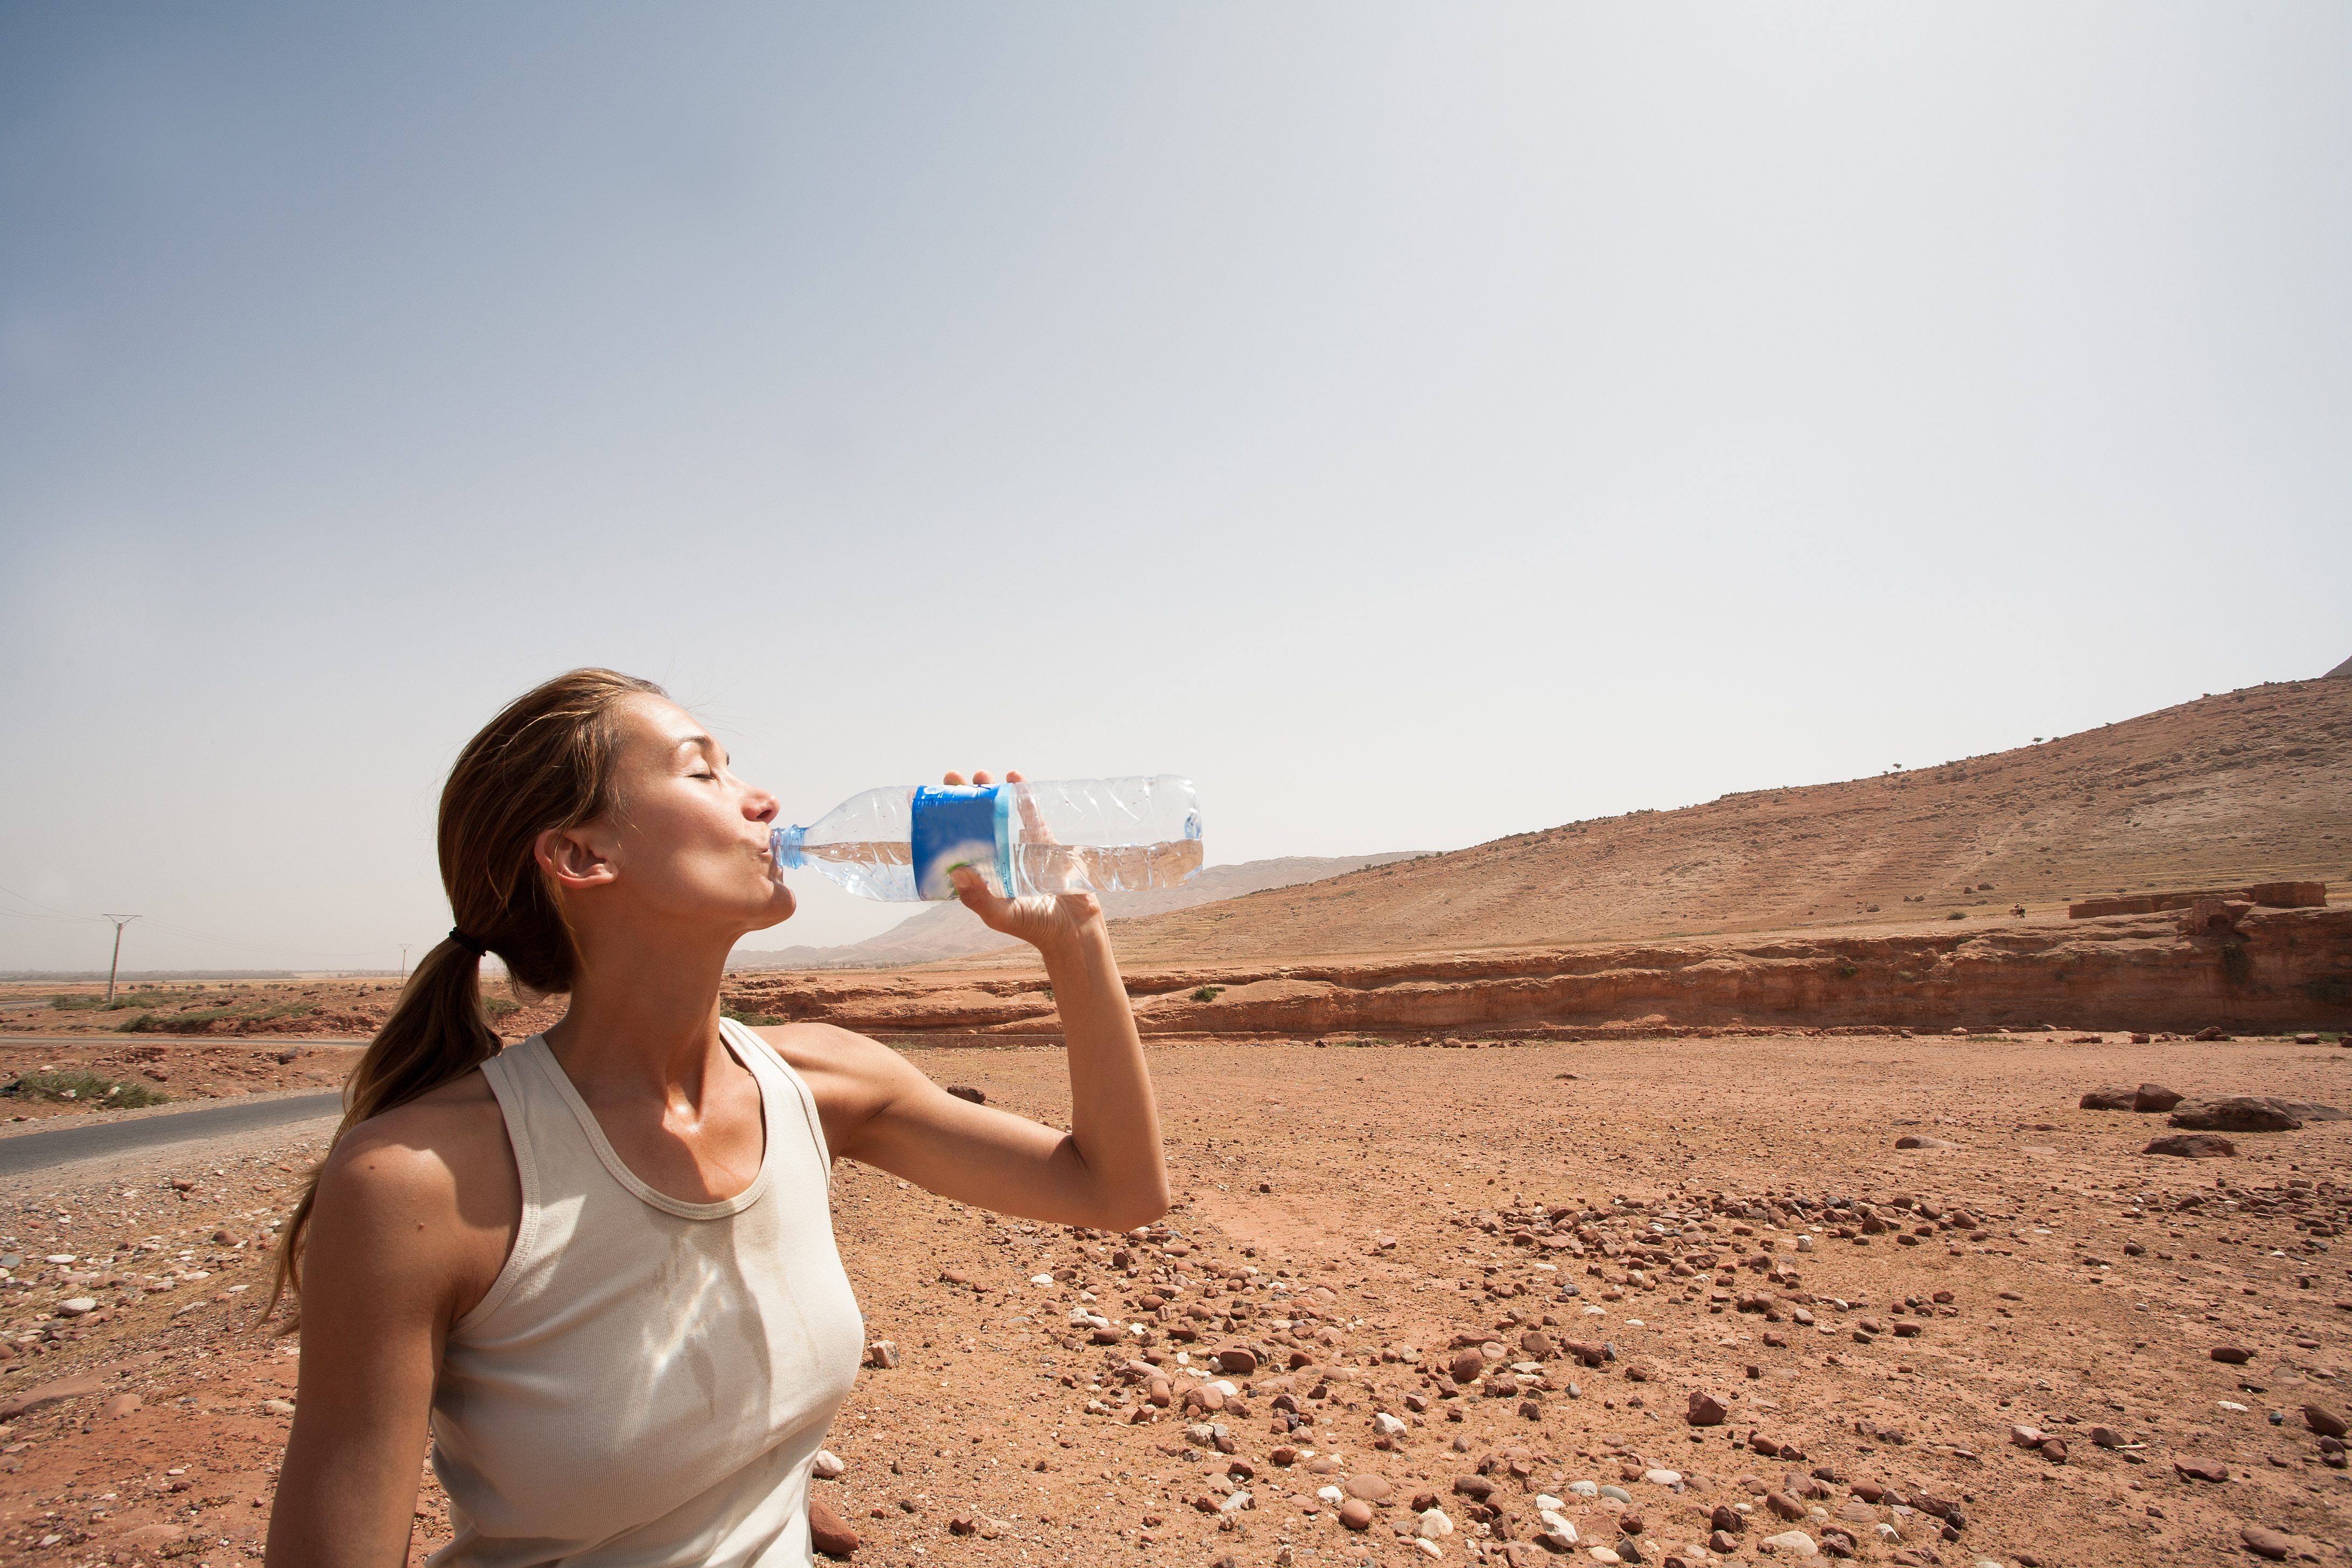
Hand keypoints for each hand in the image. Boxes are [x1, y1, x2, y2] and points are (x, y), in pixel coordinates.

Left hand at [942, 770, 1104, 951]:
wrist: (1073, 930)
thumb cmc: (1032, 925)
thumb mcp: (999, 915)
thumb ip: (978, 898)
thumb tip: (956, 871)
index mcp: (980, 872)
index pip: (954, 841)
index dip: (940, 820)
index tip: (925, 799)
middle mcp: (996, 856)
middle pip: (974, 820)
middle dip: (963, 797)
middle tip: (952, 777)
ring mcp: (1020, 846)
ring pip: (1000, 812)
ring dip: (990, 791)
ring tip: (981, 774)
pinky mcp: (1044, 841)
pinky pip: (1031, 812)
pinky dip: (1023, 793)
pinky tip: (1014, 776)